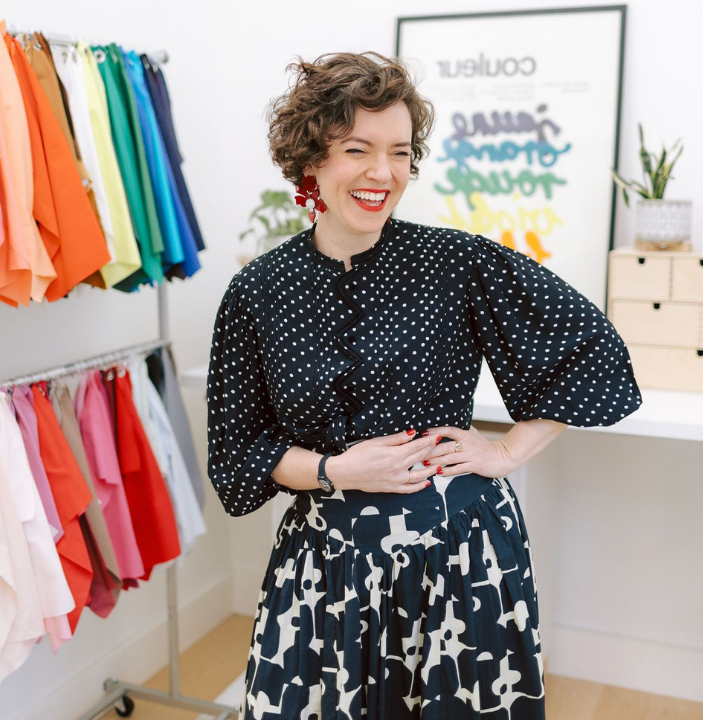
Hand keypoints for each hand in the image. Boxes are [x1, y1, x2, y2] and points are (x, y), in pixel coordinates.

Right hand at [325, 429, 443, 493]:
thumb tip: (411, 433)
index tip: (437, 436)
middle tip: (440, 445)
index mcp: (395, 454)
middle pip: (420, 458)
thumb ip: (396, 439)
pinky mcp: (391, 488)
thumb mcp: (376, 442)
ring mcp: (396, 480)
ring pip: (419, 475)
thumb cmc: (358, 455)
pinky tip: (426, 483)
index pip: (417, 446)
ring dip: (430, 469)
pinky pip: (409, 489)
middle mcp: (398, 468)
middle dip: (431, 450)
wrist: (345, 472)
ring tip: (439, 465)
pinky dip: (419, 486)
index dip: (428, 440)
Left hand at [423, 425, 514, 478]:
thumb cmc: (484, 446)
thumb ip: (460, 430)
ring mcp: (471, 455)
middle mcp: (467, 443)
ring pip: (449, 458)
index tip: (423, 433)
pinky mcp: (474, 466)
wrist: (502, 457)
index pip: (448, 430)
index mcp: (465, 434)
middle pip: (445, 446)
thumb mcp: (473, 434)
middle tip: (418, 453)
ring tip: (425, 463)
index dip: (435, 431)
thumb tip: (444, 423)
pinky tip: (438, 472)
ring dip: (435, 461)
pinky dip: (447, 471)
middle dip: (430, 450)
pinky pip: (457, 468)